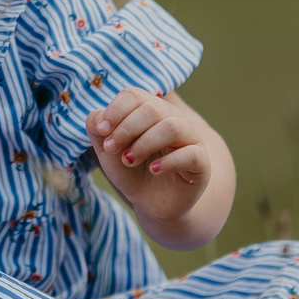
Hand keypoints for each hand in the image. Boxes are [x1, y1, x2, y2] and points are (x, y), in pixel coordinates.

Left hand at [87, 88, 226, 232]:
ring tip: (129, 160)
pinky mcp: (201, 163)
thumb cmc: (131, 170)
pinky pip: (190, 154)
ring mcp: (190, 139)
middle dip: (126, 129)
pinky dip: (168, 162)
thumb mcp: (108, 150)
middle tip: (111, 149)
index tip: (102, 131)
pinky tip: (154, 170)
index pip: (134, 95)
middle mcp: (172, 118)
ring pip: (172, 127)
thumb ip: (97, 128)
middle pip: (152, 109)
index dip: (115, 110)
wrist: (150, 202)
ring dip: (144, 143)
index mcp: (150, 109)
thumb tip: (99, 115)